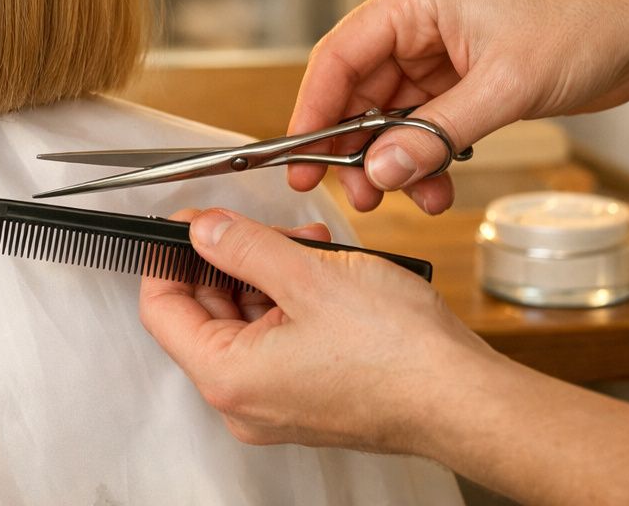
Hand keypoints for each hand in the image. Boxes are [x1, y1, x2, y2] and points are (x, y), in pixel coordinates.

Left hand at [139, 208, 496, 453]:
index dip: (168, 256)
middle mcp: (246, 402)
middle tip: (252, 226)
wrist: (468, 401)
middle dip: (227, 260)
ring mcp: (278, 404)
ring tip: (303, 244)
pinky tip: (322, 271)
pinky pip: (279, 341)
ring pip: (246, 323)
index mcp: (229, 378)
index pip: (161, 309)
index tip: (184, 224)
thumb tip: (203, 229)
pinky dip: (292, 301)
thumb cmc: (401, 356)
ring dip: (266, 275)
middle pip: (203, 314)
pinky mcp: (310, 398)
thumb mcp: (308, 274)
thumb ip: (243, 246)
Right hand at [287, 0, 628, 214]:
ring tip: (402, 198)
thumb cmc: (580, 29)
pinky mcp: (456, 82)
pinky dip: (422, 160)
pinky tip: (434, 186)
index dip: (314, 108)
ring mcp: (434, 55)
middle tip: (349, 193)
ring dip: (391, 161)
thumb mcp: (504, 86)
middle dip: (353, 147)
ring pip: (387, 116)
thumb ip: (437, 134)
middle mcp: (415, 25)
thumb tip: (381, 170)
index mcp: (413, 1)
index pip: (340, 55)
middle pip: (357, 91)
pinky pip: (420, 127)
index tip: (300, 155)